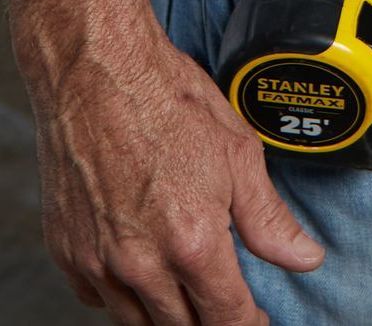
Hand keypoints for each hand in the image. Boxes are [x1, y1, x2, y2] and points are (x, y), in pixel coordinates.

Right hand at [27, 19, 324, 325]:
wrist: (95, 70)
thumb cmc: (164, 99)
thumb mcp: (237, 152)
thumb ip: (269, 218)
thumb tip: (305, 258)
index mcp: (192, 244)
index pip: (227, 319)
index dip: (248, 325)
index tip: (257, 319)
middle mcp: (141, 264)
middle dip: (209, 322)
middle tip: (224, 303)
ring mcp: (97, 261)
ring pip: (136, 324)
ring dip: (166, 316)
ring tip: (186, 294)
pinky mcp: (66, 251)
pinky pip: (97, 300)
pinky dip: (122, 297)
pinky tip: (140, 272)